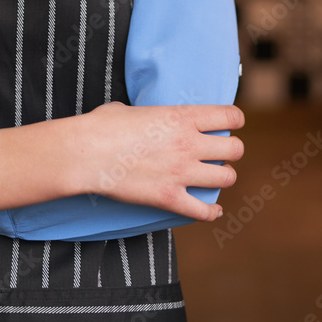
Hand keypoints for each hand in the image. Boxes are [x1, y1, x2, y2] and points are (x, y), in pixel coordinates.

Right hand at [75, 101, 244, 221]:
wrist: (86, 153)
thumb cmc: (102, 126)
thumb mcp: (130, 108)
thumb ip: (147, 116)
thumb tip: (139, 119)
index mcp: (181, 116)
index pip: (229, 116)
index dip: (234, 120)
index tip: (229, 124)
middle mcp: (188, 143)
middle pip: (235, 149)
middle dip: (230, 151)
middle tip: (218, 153)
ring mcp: (181, 172)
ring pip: (226, 178)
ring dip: (222, 177)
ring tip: (212, 176)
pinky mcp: (169, 198)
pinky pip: (204, 211)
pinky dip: (211, 212)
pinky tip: (212, 210)